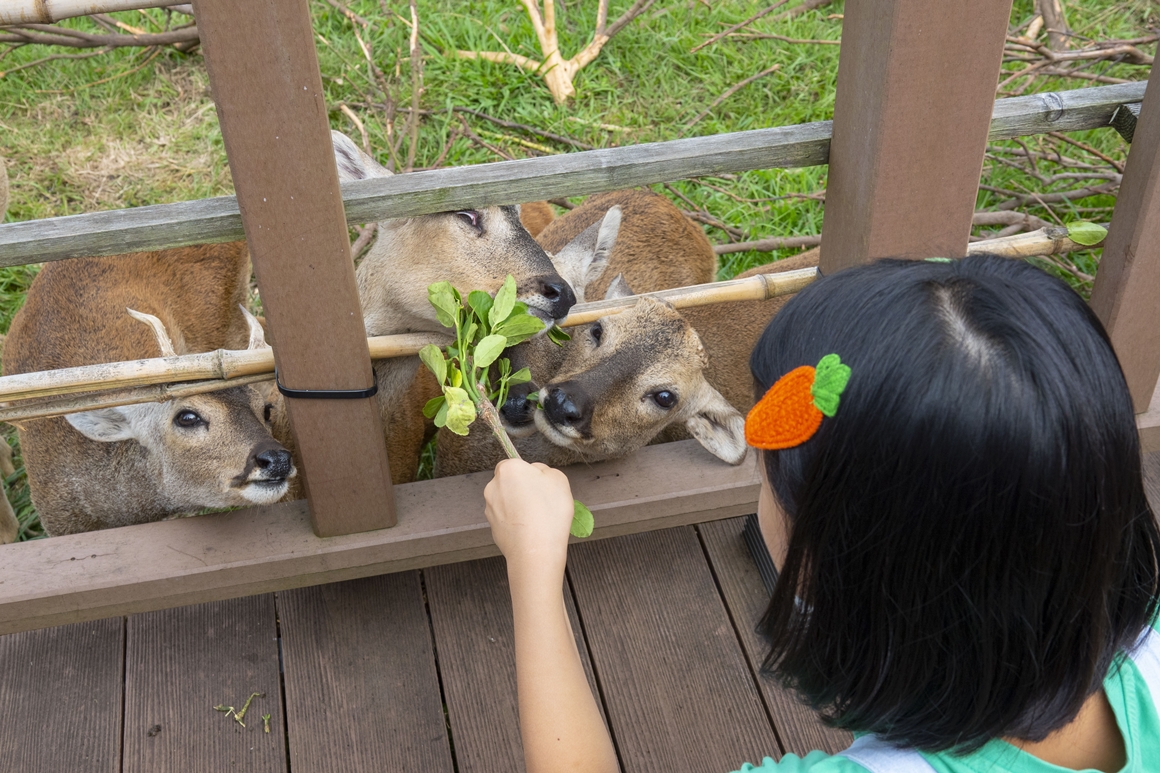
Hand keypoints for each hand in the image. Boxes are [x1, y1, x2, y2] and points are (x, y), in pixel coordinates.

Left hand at [484, 459, 574, 577]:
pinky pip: (506, 519)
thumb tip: (537, 473)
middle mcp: (493, 486)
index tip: (542, 486)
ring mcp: (490, 508)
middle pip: (509, 483)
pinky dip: (516, 522)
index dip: (530, 474)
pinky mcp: (492, 527)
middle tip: (542, 502)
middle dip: (523, 490)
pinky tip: (530, 530)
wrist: (535, 551)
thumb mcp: (559, 479)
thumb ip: (545, 470)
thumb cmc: (548, 512)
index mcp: (508, 469)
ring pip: (507, 501)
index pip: (515, 464)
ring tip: (538, 519)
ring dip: (518, 506)